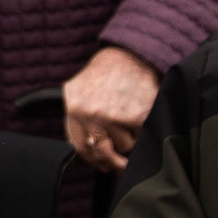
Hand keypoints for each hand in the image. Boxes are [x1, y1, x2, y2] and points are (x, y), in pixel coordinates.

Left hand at [62, 45, 158, 172]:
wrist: (130, 54)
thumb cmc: (106, 72)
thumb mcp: (79, 89)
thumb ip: (79, 117)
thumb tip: (89, 152)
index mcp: (73, 108)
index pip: (80, 147)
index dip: (92, 159)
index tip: (101, 163)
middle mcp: (90, 114)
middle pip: (102, 153)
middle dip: (112, 161)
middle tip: (120, 163)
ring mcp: (112, 116)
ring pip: (125, 145)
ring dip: (130, 137)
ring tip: (130, 117)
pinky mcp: (135, 116)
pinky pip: (141, 137)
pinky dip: (143, 130)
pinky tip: (140, 115)